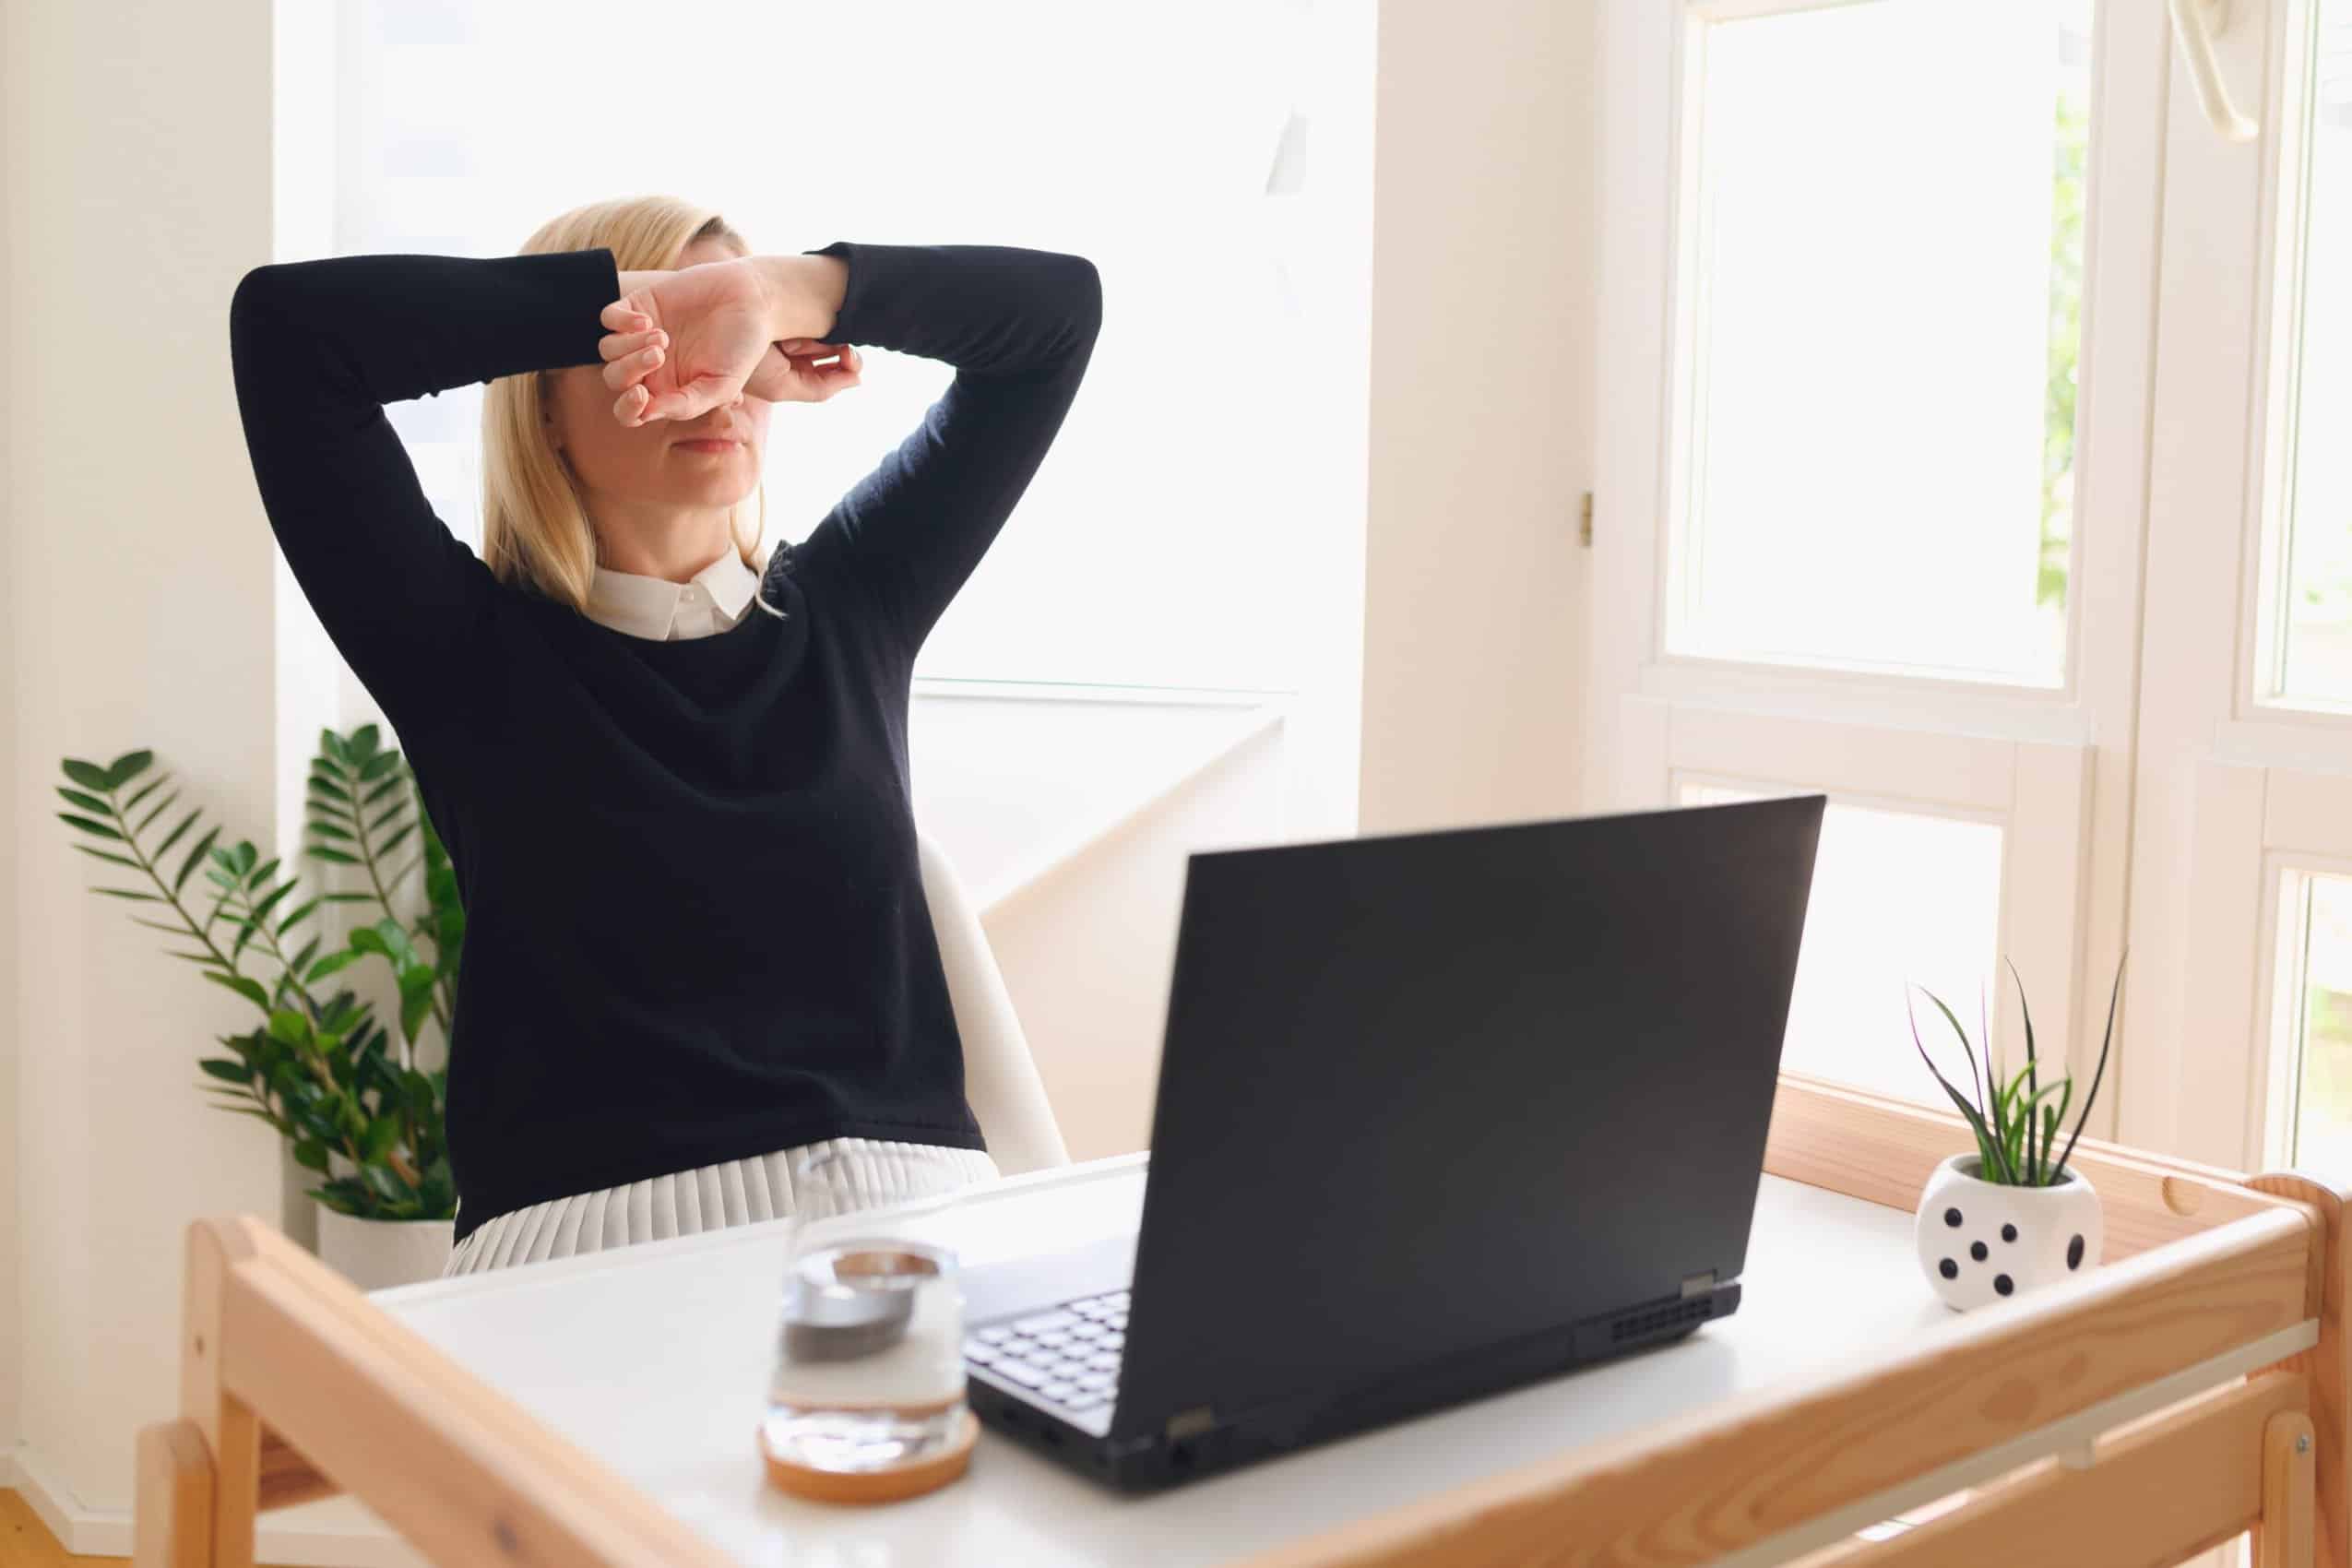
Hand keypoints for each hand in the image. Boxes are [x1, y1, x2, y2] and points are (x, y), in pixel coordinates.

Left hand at [597, 258, 855, 424]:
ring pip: (607, 350)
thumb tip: (646, 414)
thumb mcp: (721, 385)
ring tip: (662, 336)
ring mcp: (640, 335)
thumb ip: (687, 405)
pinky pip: (609, 317)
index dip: (628, 408)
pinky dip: (621, 321)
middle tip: (659, 355)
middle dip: (630, 369)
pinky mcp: (640, 305)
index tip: (643, 395)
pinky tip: (647, 321)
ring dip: (628, 347)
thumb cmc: (741, 348)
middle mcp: (649, 366)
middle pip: (615, 378)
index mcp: (666, 390)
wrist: (751, 301)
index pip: (630, 410)